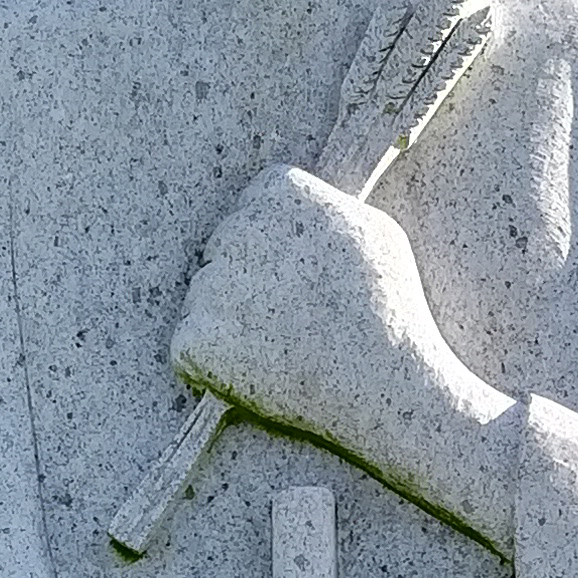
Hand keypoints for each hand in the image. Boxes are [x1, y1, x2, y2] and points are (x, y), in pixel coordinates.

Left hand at [170, 166, 519, 555]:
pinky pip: (186, 348)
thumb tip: (304, 204)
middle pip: (219, 255)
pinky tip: (254, 376)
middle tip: (286, 325)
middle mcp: (237, 227)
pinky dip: (210, 367)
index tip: (292, 284)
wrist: (387, 385)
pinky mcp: (195, 338)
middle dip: (242, 288)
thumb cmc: (391, 312)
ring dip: (227, 327)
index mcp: (278, 191)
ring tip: (279, 353)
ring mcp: (211, 283)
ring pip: (201, 301)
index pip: (248, 212)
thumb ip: (328, 209)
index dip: (267, 252)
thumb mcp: (374, 232)